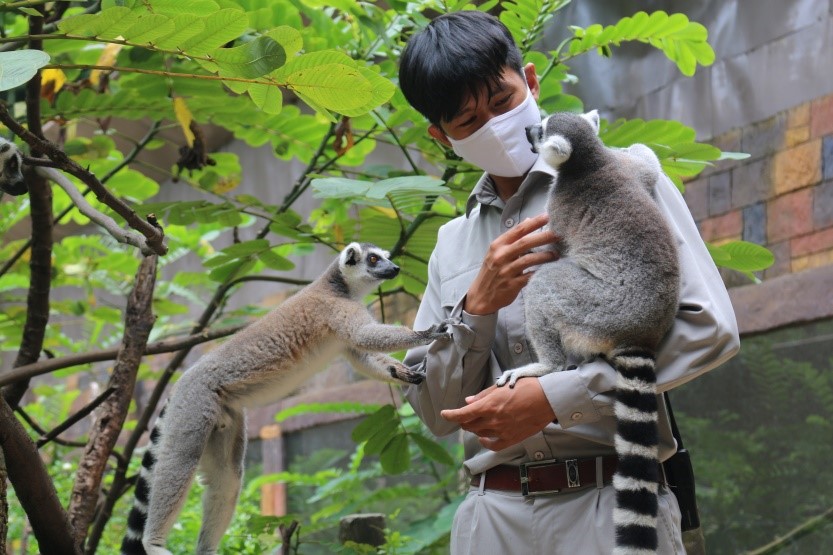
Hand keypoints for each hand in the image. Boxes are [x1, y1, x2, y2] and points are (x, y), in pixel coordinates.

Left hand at [440, 378, 555, 450]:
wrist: (548, 399)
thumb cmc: (527, 387)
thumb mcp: (502, 387)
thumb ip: (483, 396)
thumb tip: (468, 401)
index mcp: (489, 405)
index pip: (462, 414)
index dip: (450, 415)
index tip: (444, 414)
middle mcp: (493, 420)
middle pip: (469, 424)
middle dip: (463, 420)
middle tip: (463, 416)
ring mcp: (502, 431)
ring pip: (479, 433)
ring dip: (473, 428)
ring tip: (474, 423)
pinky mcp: (512, 438)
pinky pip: (493, 445)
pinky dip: (485, 442)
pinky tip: (483, 438)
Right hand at [464, 214, 556, 314]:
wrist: (481, 296)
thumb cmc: (492, 271)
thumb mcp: (497, 252)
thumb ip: (513, 237)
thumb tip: (529, 220)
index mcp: (497, 245)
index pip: (518, 230)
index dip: (534, 222)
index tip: (548, 216)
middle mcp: (500, 256)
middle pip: (525, 242)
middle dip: (544, 237)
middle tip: (559, 234)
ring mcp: (505, 271)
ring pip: (528, 260)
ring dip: (545, 256)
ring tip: (556, 254)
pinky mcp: (511, 285)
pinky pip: (529, 277)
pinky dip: (539, 273)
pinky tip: (549, 270)